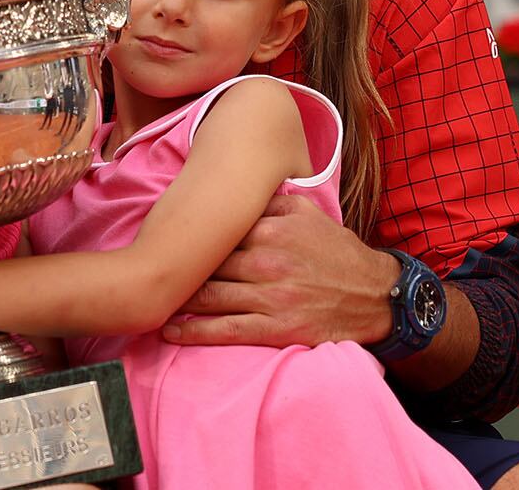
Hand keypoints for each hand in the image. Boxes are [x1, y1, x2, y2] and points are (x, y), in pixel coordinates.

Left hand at [161, 193, 398, 347]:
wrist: (375, 296)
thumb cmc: (337, 253)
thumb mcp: (307, 213)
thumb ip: (268, 200)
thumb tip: (232, 186)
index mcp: (271, 229)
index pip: (215, 229)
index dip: (187, 233)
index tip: (160, 234)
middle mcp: (266, 262)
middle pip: (206, 263)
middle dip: (175, 266)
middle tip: (143, 268)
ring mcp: (269, 297)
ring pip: (208, 297)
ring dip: (175, 299)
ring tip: (149, 298)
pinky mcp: (274, 329)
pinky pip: (225, 331)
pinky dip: (192, 332)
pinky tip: (169, 331)